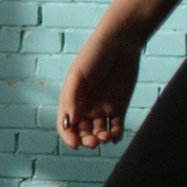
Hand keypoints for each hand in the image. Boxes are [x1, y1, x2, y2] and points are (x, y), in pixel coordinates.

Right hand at [58, 27, 141, 148]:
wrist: (120, 42)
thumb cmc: (93, 56)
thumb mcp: (78, 77)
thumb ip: (71, 100)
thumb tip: (69, 124)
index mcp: (71, 99)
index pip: (66, 125)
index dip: (68, 136)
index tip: (76, 144)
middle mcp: (85, 106)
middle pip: (83, 131)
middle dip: (87, 140)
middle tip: (94, 142)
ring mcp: (103, 107)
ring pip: (99, 132)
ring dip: (101, 139)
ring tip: (106, 137)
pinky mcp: (119, 106)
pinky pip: (117, 127)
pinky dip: (116, 135)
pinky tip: (115, 136)